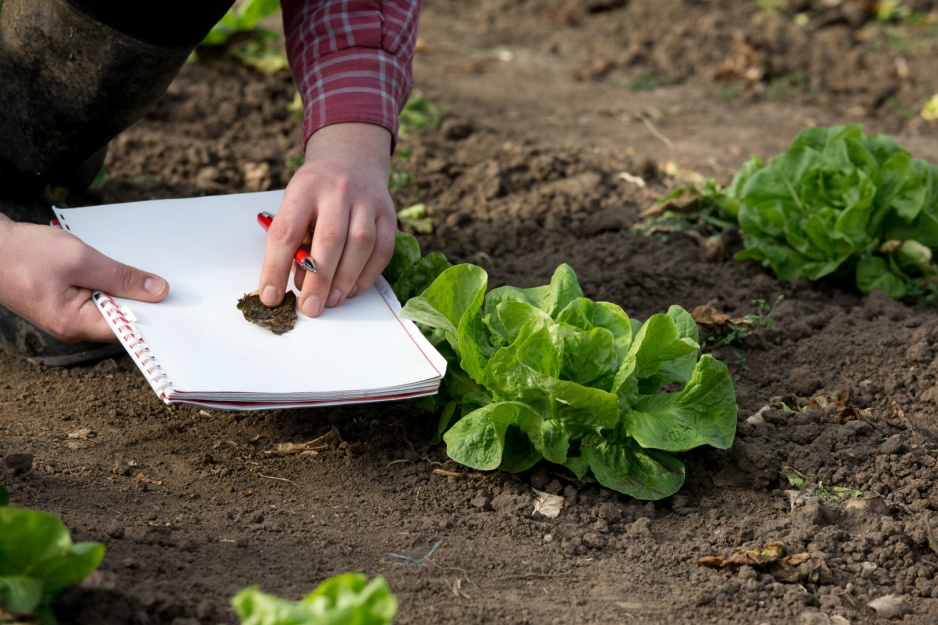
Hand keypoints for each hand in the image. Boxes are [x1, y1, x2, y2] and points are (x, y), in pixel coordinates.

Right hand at [0, 215, 169, 342]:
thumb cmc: (26, 253)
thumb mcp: (81, 260)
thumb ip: (121, 277)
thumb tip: (159, 291)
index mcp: (77, 325)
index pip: (130, 332)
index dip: (158, 321)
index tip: (183, 309)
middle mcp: (75, 328)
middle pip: (123, 321)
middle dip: (147, 304)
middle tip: (176, 286)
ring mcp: (69, 317)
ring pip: (113, 308)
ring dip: (129, 291)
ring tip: (154, 274)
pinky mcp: (66, 303)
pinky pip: (100, 299)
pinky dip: (113, 285)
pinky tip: (125, 270)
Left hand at [258, 123, 396, 316]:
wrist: (352, 159)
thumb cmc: (316, 191)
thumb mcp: (295, 203)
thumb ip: (295, 239)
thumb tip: (299, 283)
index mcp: (305, 188)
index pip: (287, 231)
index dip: (276, 267)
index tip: (271, 296)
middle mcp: (338, 190)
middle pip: (330, 239)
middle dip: (318, 279)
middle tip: (309, 307)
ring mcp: (367, 200)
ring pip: (361, 243)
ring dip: (345, 279)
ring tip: (331, 301)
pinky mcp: (388, 213)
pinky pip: (383, 249)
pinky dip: (368, 275)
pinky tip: (352, 289)